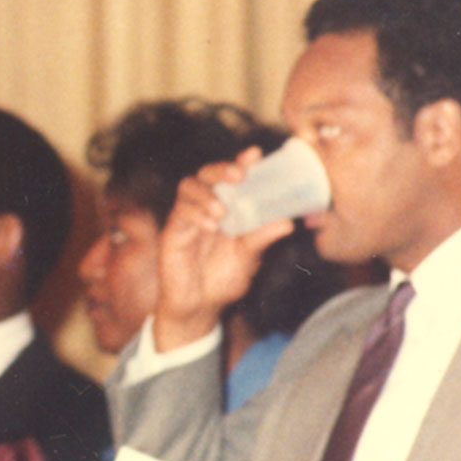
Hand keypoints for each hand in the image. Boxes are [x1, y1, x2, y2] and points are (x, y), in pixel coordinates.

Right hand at [153, 147, 298, 351]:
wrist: (199, 307)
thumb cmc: (222, 279)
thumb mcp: (249, 257)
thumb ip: (262, 238)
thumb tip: (287, 223)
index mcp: (227, 207)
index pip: (232, 178)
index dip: (242, 162)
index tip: (255, 154)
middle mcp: (205, 207)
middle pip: (206, 174)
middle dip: (221, 169)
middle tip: (238, 175)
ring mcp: (186, 218)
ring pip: (188, 187)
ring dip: (206, 194)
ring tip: (221, 211)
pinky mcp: (172, 232)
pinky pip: (180, 214)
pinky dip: (195, 215)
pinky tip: (210, 227)